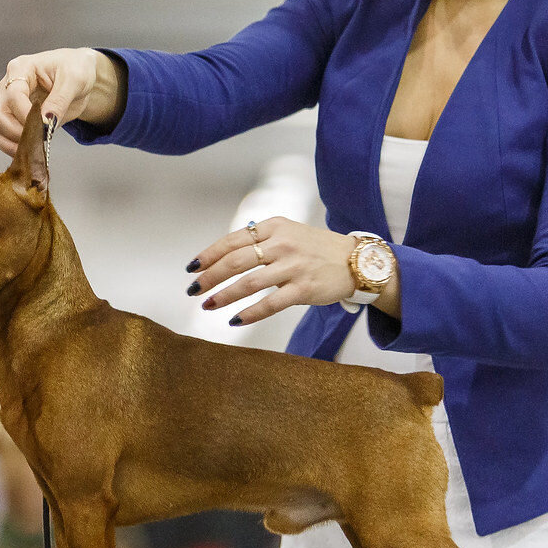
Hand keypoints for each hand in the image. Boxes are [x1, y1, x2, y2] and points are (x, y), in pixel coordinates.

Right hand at [0, 47, 125, 156]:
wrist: (79, 76)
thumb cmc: (75, 69)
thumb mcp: (74, 80)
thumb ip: (59, 100)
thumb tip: (45, 122)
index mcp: (20, 69)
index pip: (13, 96)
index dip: (26, 115)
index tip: (44, 125)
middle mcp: (8, 86)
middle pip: (0, 116)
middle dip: (18, 132)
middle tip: (40, 140)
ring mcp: (9, 104)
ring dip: (13, 143)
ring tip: (35, 148)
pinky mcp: (14, 119)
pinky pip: (3, 137)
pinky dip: (12, 148)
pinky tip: (30, 151)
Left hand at [186, 217, 357, 325]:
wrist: (355, 261)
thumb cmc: (316, 249)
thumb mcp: (288, 232)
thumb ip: (260, 240)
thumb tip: (223, 256)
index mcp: (274, 227)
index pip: (232, 240)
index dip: (209, 255)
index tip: (192, 267)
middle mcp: (282, 244)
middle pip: (235, 261)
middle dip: (209, 277)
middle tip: (193, 290)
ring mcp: (293, 267)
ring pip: (249, 283)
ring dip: (223, 296)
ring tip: (207, 306)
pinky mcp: (304, 289)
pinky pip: (270, 304)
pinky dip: (249, 313)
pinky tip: (235, 320)